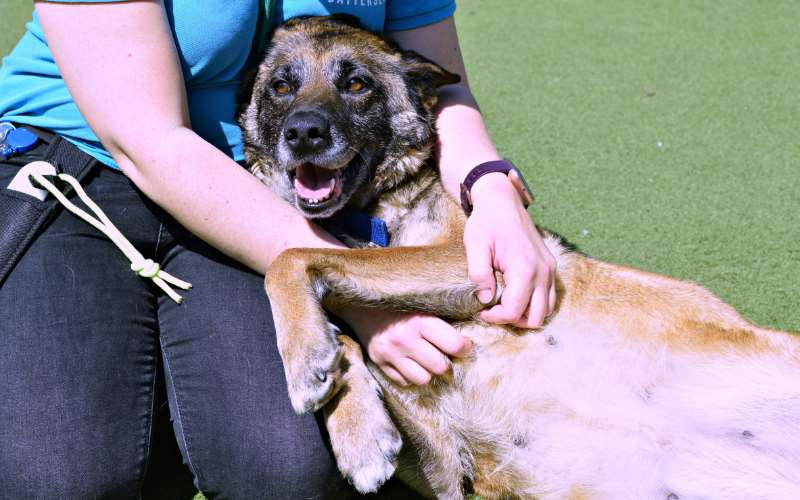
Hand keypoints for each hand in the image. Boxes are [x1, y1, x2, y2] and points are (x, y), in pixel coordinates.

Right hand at [334, 306, 471, 385]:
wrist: (359, 303)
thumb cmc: (397, 303)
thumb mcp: (420, 304)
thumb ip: (440, 321)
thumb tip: (467, 339)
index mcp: (419, 321)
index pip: (454, 345)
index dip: (465, 348)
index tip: (465, 347)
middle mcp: (404, 339)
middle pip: (440, 367)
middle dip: (446, 362)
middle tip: (444, 354)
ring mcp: (390, 354)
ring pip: (423, 379)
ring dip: (428, 372)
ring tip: (426, 360)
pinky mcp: (379, 363)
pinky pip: (404, 382)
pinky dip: (410, 376)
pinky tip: (410, 363)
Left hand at [464, 172, 556, 327]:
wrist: (502, 201)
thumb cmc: (486, 223)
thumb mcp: (474, 246)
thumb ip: (479, 275)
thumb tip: (485, 300)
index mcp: (524, 269)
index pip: (514, 311)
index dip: (496, 317)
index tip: (481, 311)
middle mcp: (542, 271)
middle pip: (535, 317)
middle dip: (512, 320)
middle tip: (492, 311)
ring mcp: (549, 269)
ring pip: (546, 310)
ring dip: (526, 315)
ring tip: (504, 306)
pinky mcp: (550, 266)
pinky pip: (549, 296)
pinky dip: (535, 304)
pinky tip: (516, 297)